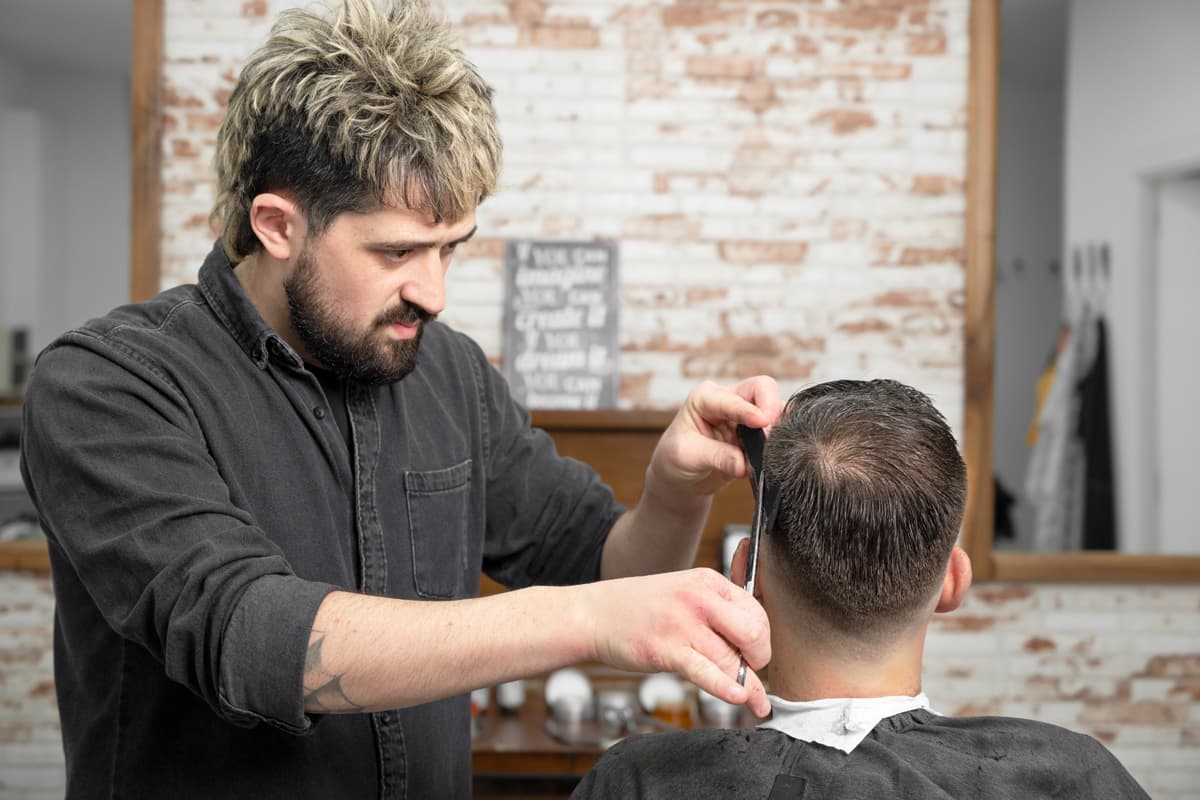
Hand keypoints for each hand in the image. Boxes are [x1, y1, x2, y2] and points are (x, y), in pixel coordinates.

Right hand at [580, 568, 771, 717]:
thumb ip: (716, 609)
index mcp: (707, 581)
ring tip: (753, 700)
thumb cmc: (639, 608)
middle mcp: (698, 598)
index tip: (755, 655)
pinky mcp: (666, 650)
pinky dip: (726, 688)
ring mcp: (682, 624)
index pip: (756, 610)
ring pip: (731, 659)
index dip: (762, 638)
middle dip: (760, 659)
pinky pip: (706, 672)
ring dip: (748, 685)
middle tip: (751, 672)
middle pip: (754, 632)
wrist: (594, 614)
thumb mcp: (683, 592)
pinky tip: (739, 698)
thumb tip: (752, 640)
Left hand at [648, 376, 782, 496]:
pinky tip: (774, 455)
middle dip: (771, 408)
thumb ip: (718, 457)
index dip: (749, 410)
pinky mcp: (758, 432)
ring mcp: (746, 414)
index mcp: (705, 397)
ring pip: (775, 409)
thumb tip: (745, 465)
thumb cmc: (676, 458)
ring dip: (778, 427)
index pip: (732, 398)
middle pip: (762, 389)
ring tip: (772, 449)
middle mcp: (729, 399)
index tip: (763, 423)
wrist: (681, 475)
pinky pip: (778, 430)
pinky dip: (780, 440)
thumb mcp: (688, 457)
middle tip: (773, 433)